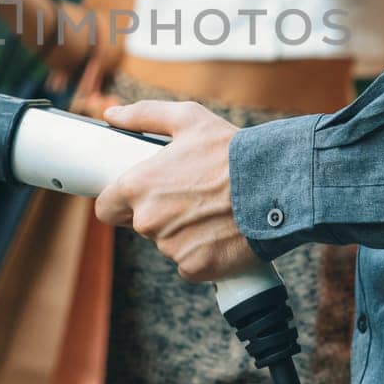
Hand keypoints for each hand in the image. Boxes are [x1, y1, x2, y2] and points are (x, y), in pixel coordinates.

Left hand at [94, 100, 260, 282]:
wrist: (277, 185)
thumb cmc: (233, 151)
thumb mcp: (189, 119)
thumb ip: (144, 115)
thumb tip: (112, 116)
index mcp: (139, 186)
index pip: (106, 208)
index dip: (119, 202)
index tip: (136, 198)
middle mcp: (149, 220)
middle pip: (141, 225)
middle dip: (159, 213)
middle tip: (189, 196)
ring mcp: (171, 247)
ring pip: (168, 244)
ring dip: (183, 232)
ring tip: (213, 211)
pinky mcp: (195, 268)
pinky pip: (190, 263)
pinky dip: (204, 252)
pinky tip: (223, 232)